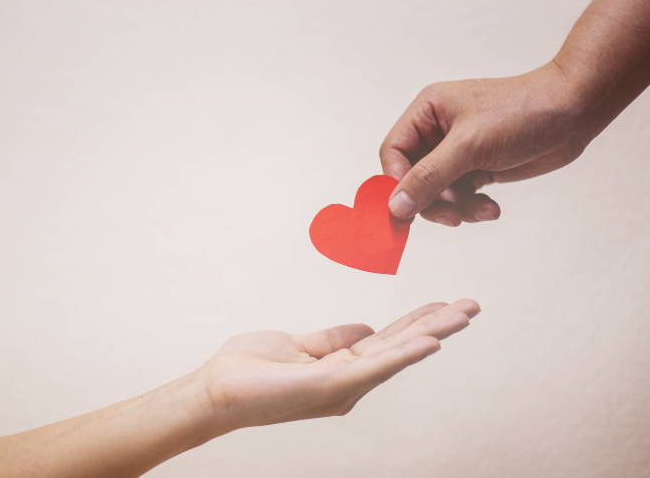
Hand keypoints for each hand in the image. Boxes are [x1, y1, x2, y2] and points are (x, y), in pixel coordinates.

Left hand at [200, 299, 479, 429]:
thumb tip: (366, 328)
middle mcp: (349, 381)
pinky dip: (404, 353)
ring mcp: (343, 385)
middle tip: (472, 305)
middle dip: (437, 324)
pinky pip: (375, 367)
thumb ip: (334, 338)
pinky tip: (431, 341)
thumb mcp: (300, 344)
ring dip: (433, 333)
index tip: (444, 304)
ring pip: (396, 354)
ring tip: (464, 314)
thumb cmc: (252, 368)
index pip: (387, 340)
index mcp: (342, 367)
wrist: (218, 388)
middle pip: (400, 346)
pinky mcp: (332, 386)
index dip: (416, 321)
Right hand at [379, 62, 587, 225]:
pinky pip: (460, 196)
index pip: (393, 153)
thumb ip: (429, 177)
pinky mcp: (477, 167)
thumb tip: (395, 207)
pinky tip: (492, 208)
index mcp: (427, 112)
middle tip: (452, 217)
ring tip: (480, 210)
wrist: (575, 112)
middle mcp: (437, 131)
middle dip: (432, 201)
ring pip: (437, 192)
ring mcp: (458, 150)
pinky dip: (472, 207)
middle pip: (413, 177)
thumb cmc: (522, 112)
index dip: (396, 183)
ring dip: (456, 208)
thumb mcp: (470, 146)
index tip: (406, 210)